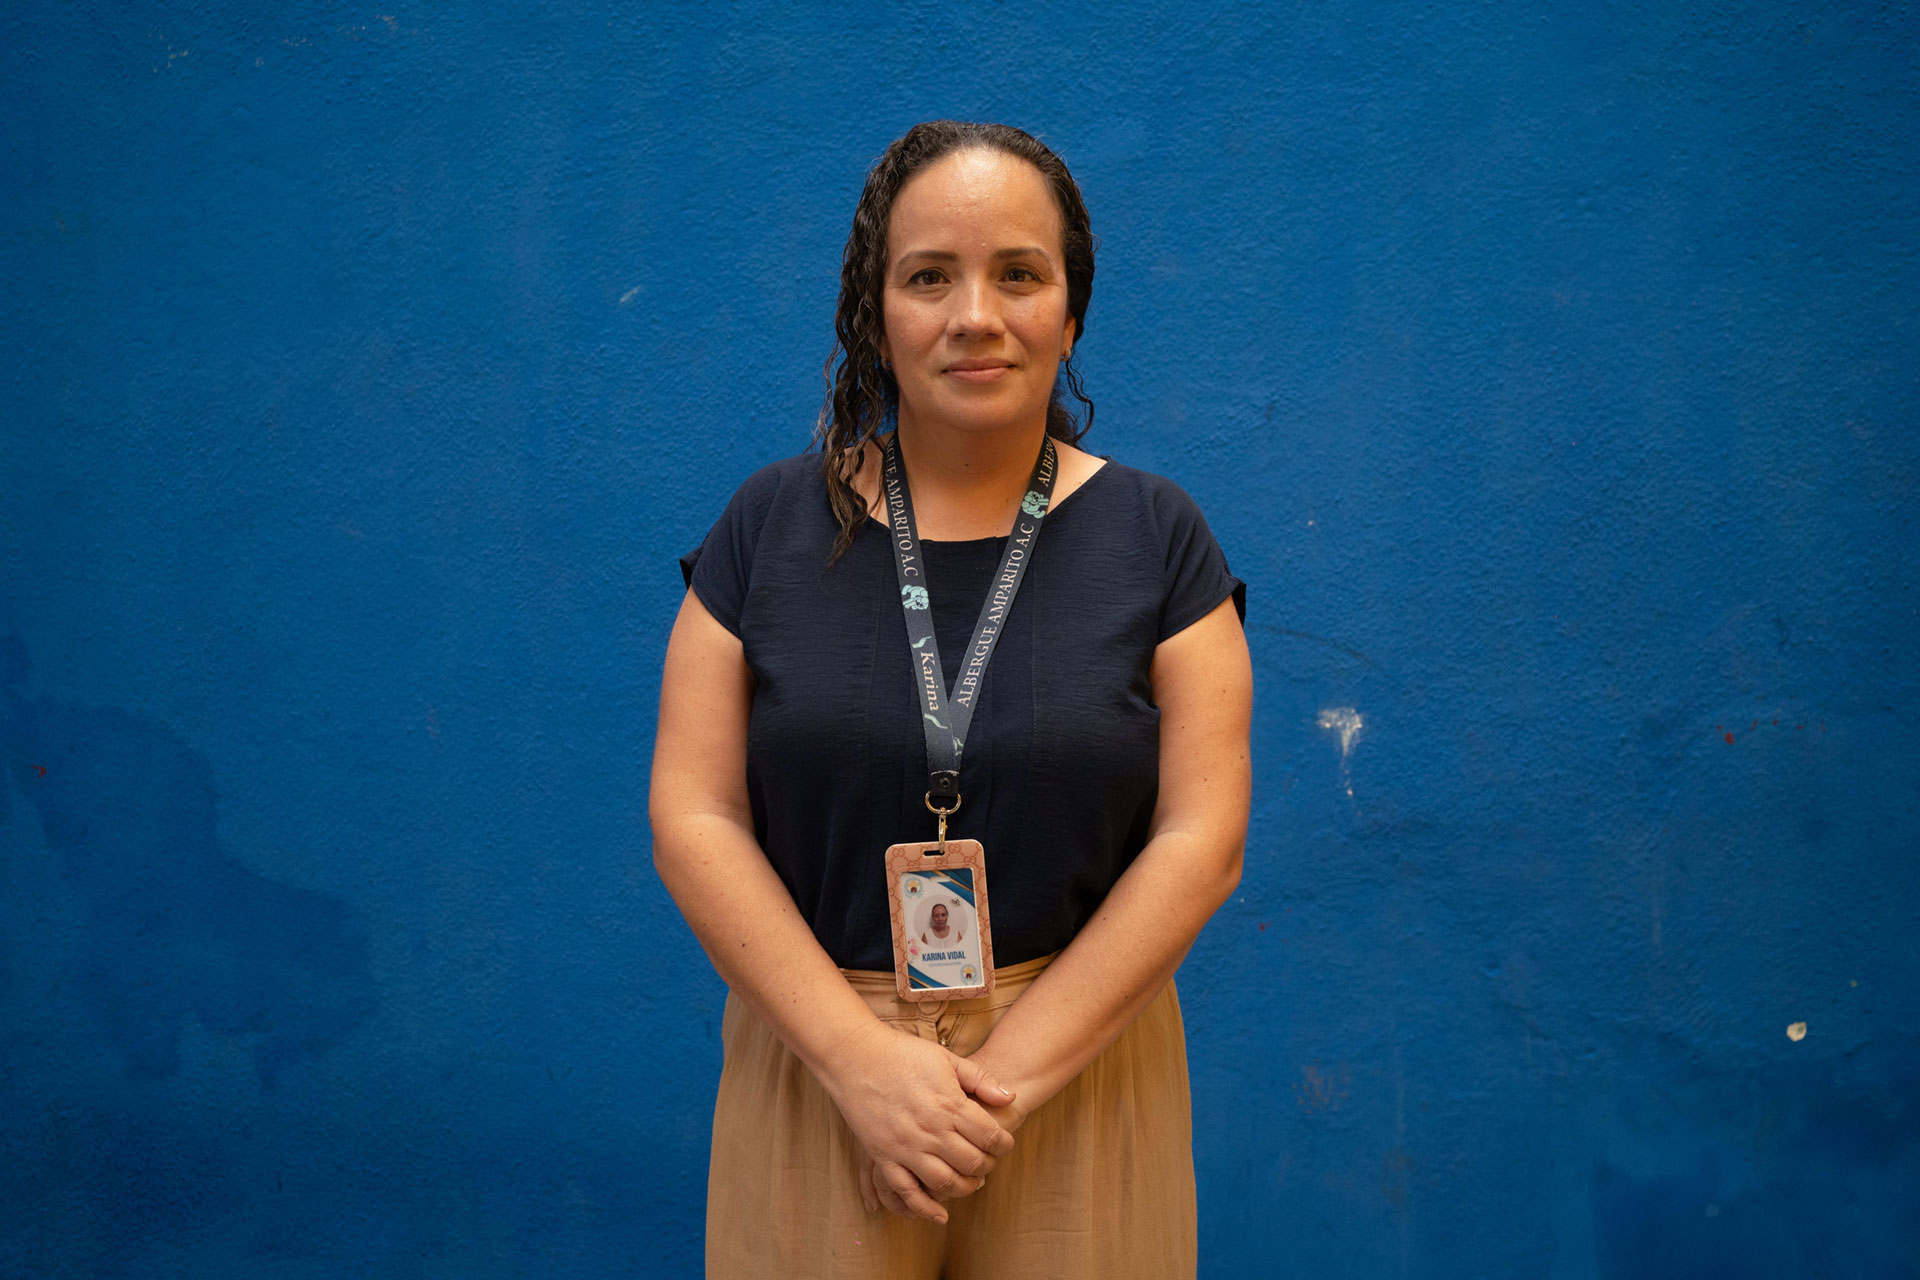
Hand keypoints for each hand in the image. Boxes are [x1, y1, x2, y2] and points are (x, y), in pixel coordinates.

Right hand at [821, 1020, 1016, 1222]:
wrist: (855, 1057)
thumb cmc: (903, 1054)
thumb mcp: (947, 1058)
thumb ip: (980, 1079)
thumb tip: (1010, 1097)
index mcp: (949, 1104)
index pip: (989, 1136)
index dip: (1004, 1143)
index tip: (1004, 1142)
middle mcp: (931, 1130)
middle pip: (972, 1163)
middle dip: (988, 1166)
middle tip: (988, 1161)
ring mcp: (906, 1147)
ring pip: (945, 1183)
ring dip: (964, 1188)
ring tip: (970, 1181)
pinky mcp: (884, 1157)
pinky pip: (907, 1192)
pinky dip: (925, 1209)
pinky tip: (940, 1215)